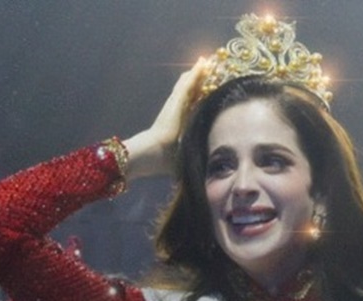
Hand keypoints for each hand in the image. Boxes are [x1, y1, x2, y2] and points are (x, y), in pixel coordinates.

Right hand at [124, 58, 207, 178]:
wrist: (151, 155)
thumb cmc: (163, 161)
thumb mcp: (183, 160)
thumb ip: (191, 162)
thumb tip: (202, 177)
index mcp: (179, 123)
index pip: (192, 106)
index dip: (200, 96)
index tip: (210, 89)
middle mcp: (176, 111)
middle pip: (191, 91)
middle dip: (201, 80)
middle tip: (211, 67)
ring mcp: (175, 105)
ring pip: (189, 84)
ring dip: (199, 73)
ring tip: (209, 60)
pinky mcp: (176, 102)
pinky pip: (188, 83)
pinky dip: (196, 73)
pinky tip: (204, 62)